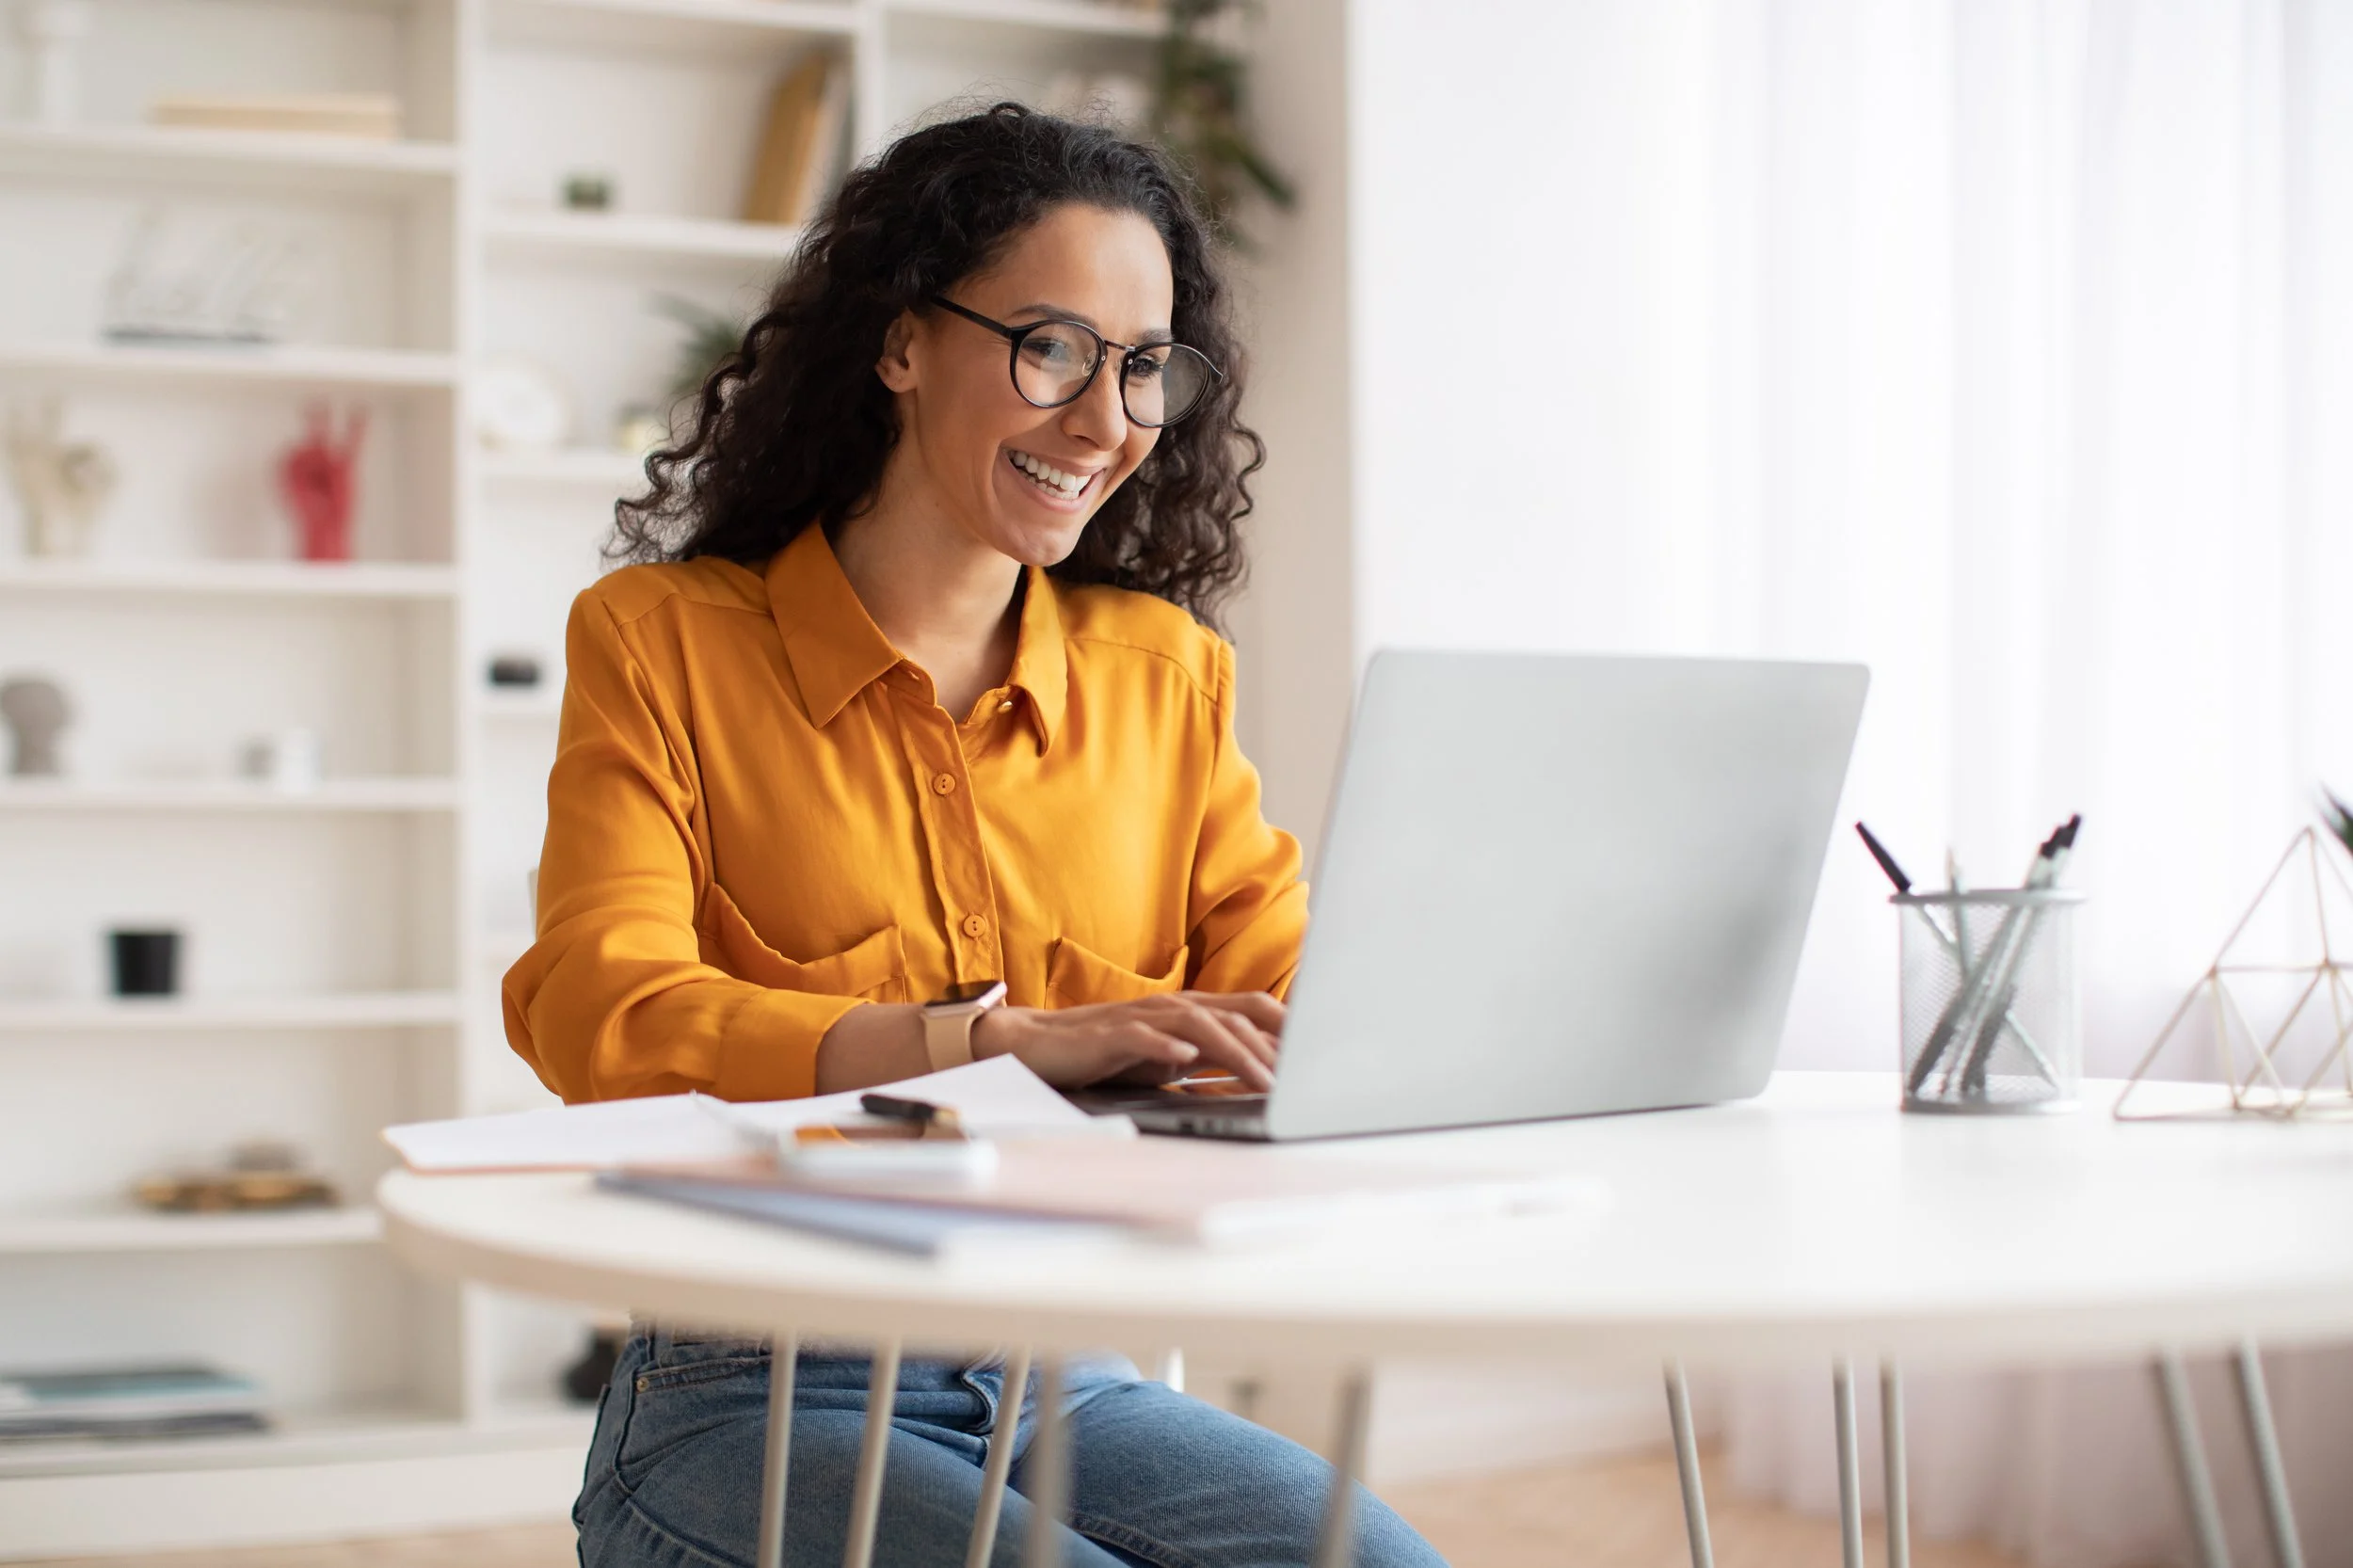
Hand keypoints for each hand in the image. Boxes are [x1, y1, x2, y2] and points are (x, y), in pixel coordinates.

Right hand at [973, 991, 1283, 1092]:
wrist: (1038, 1044)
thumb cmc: (1106, 1053)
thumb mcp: (1166, 1058)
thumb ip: (1206, 1059)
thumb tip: (1255, 1077)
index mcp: (1189, 1010)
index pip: (1250, 1009)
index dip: (1287, 1028)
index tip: (1321, 1053)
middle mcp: (1171, 1006)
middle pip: (1234, 1018)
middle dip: (1272, 1049)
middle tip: (1302, 1080)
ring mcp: (1141, 1017)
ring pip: (1199, 1025)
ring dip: (1234, 1053)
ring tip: (1261, 1080)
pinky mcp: (1110, 1034)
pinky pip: (1143, 1037)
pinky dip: (1167, 1046)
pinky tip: (1186, 1059)